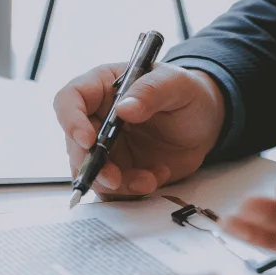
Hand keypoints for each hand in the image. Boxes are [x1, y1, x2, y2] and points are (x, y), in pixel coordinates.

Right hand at [54, 62, 225, 197]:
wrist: (205, 124)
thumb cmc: (187, 94)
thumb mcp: (176, 84)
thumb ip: (151, 91)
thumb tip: (124, 108)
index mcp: (102, 87)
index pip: (70, 100)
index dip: (71, 120)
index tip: (88, 140)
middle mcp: (97, 118)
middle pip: (75, 144)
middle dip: (92, 165)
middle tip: (114, 178)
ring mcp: (107, 147)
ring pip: (92, 172)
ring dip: (115, 184)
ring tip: (148, 180)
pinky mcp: (120, 170)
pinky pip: (113, 189)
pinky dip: (132, 190)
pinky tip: (155, 178)